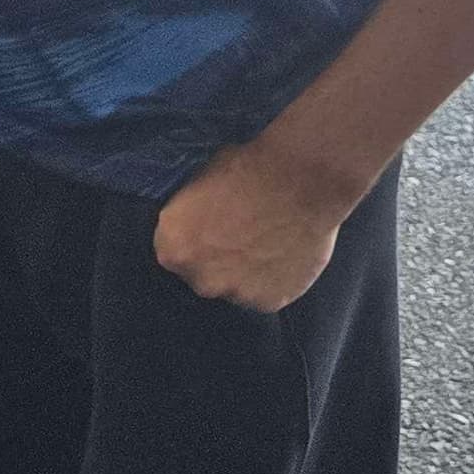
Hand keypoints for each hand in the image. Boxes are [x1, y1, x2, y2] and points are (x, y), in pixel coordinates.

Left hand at [151, 136, 361, 313]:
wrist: (299, 182)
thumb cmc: (247, 171)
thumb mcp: (197, 184)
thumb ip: (190, 217)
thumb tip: (195, 223)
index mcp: (173, 248)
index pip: (174, 253)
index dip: (194, 241)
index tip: (210, 231)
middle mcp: (199, 278)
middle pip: (202, 275)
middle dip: (217, 261)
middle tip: (240, 238)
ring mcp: (235, 294)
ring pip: (235, 288)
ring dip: (245, 273)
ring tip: (267, 244)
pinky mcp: (269, 303)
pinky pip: (266, 295)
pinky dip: (273, 281)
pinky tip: (283, 255)